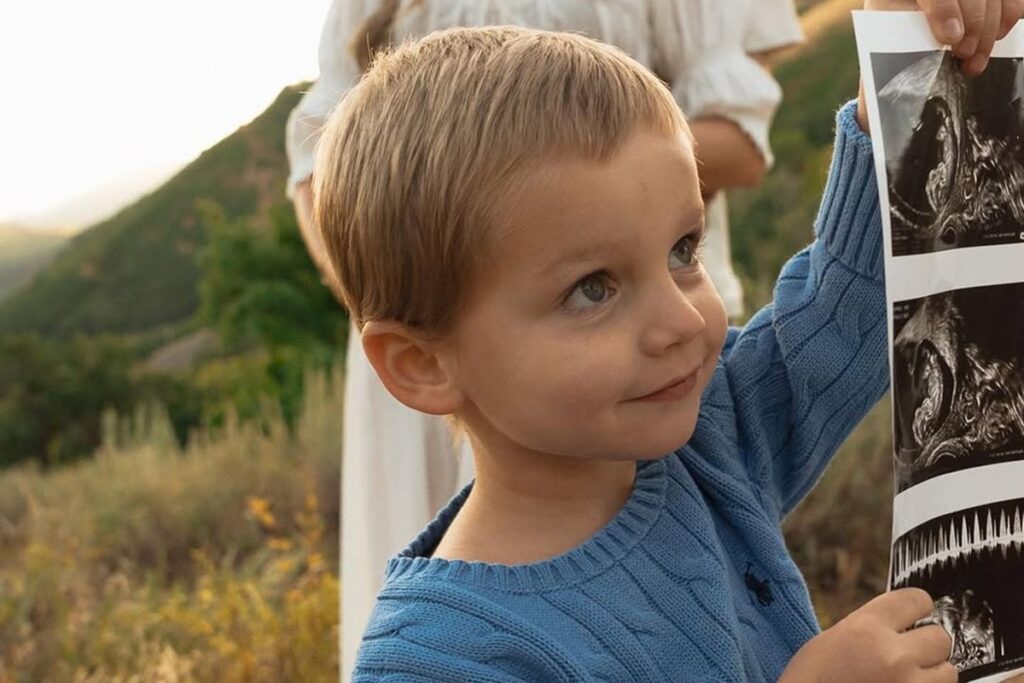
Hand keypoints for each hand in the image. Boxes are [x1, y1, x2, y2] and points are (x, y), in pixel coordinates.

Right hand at [779, 589, 955, 682]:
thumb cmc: (810, 679)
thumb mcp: (834, 638)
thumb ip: (872, 628)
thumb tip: (902, 624)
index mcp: (867, 627)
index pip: (917, 600)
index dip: (917, 607)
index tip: (915, 614)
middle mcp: (893, 655)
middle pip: (940, 637)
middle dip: (927, 645)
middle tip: (910, 653)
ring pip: (948, 672)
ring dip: (932, 674)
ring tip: (907, 678)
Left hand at [856, 0, 1023, 131]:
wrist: (900, 33)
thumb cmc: (892, 39)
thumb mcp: (887, 39)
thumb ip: (897, 44)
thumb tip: (908, 70)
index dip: (945, 10)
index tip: (950, 37)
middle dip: (974, 25)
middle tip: (964, 54)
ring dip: (990, 28)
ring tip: (975, 59)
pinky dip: (1009, 15)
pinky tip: (997, 36)